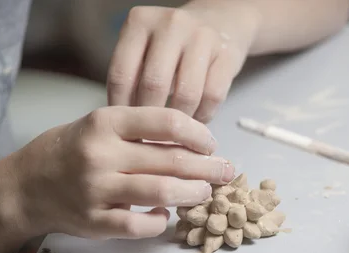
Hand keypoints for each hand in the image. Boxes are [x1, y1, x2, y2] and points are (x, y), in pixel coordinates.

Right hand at [5, 106, 234, 239]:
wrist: (25, 185)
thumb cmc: (72, 151)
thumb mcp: (100, 127)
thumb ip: (141, 133)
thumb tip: (194, 145)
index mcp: (106, 122)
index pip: (167, 122)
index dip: (198, 134)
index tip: (211, 144)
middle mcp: (101, 154)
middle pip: (172, 160)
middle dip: (208, 168)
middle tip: (225, 172)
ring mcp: (96, 189)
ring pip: (160, 192)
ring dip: (192, 193)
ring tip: (205, 192)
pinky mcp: (94, 221)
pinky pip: (138, 225)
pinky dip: (158, 222)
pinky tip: (165, 216)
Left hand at [107, 2, 260, 121]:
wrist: (221, 21)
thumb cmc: (175, 44)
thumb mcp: (146, 46)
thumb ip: (133, 74)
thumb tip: (124, 122)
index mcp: (140, 22)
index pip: (121, 75)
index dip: (122, 108)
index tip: (127, 127)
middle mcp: (170, 25)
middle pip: (153, 86)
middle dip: (152, 118)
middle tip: (152, 135)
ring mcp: (201, 37)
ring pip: (186, 95)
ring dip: (181, 122)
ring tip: (176, 131)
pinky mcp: (227, 54)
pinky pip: (213, 97)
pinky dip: (204, 116)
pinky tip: (197, 120)